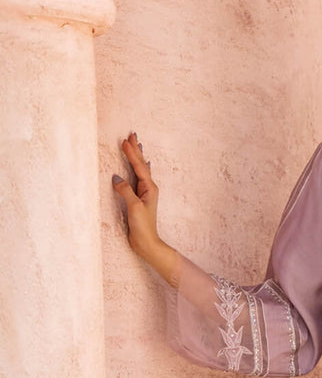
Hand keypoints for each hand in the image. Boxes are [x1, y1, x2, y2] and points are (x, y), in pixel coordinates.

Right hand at [112, 131, 159, 254]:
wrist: (146, 242)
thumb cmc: (143, 226)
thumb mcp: (134, 207)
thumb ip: (126, 191)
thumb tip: (116, 178)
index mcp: (149, 188)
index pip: (139, 166)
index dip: (132, 153)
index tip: (125, 140)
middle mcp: (148, 188)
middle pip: (141, 165)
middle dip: (136, 150)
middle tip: (132, 135)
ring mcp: (144, 193)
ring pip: (139, 170)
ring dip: (137, 157)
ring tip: (135, 144)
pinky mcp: (138, 199)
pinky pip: (137, 178)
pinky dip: (137, 169)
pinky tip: (139, 167)